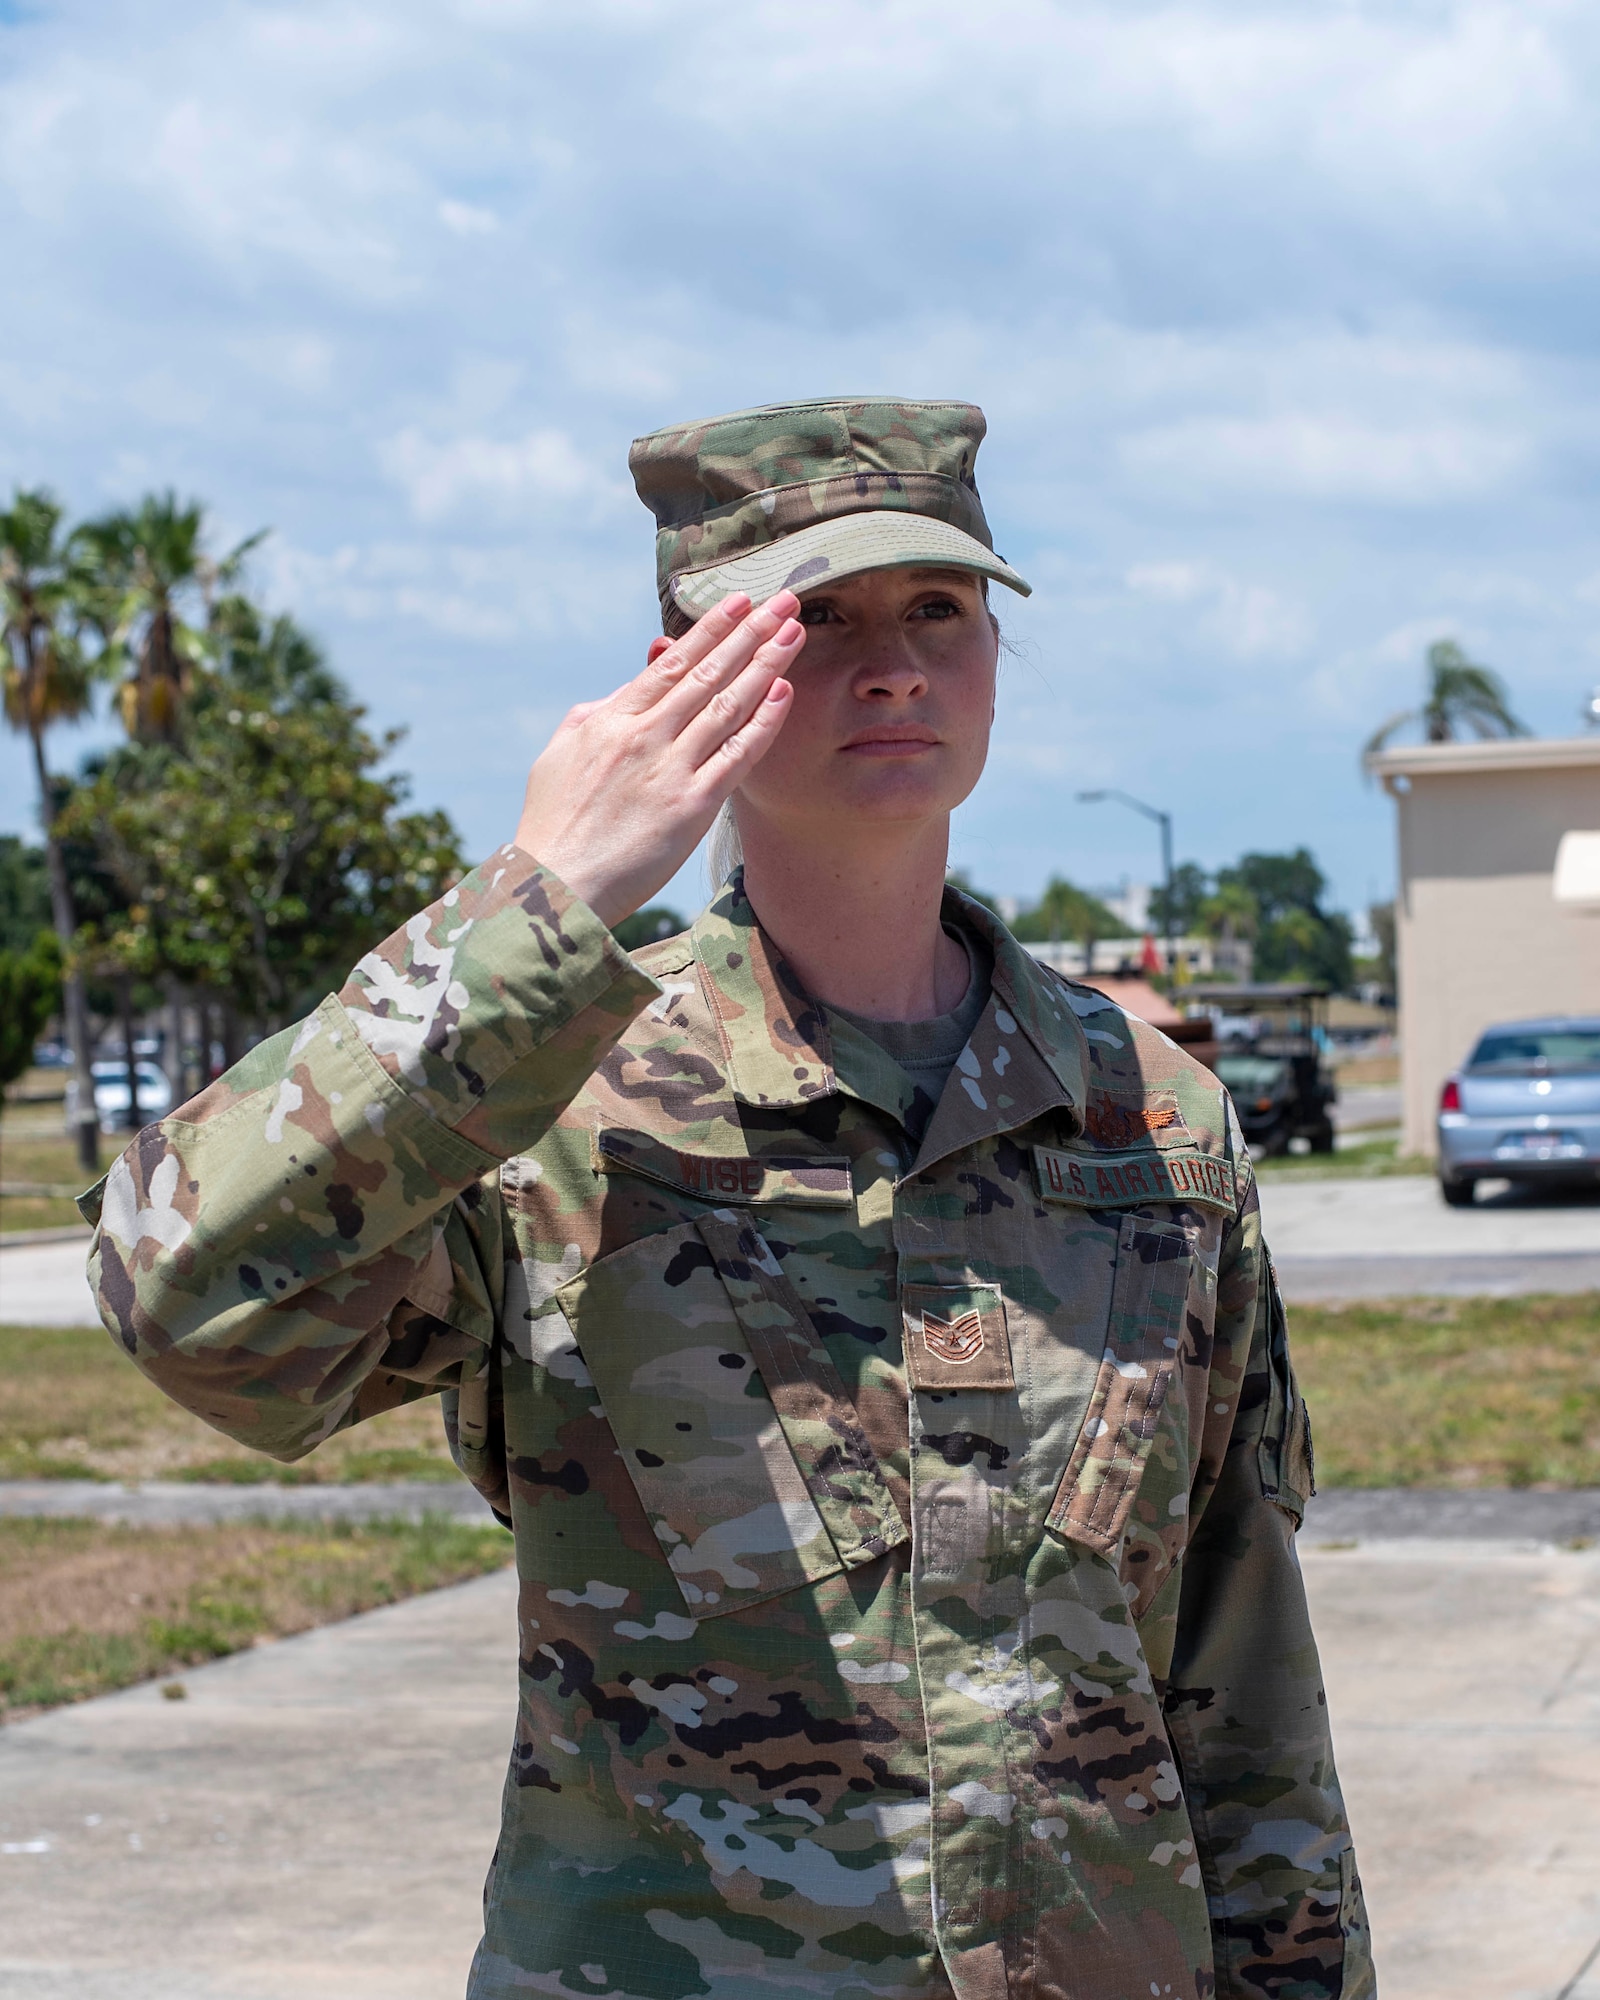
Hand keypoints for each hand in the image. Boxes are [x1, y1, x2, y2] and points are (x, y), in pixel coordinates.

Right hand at [513, 591, 801, 928]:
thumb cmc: (553, 826)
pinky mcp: (689, 807)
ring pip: (726, 705)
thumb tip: (620, 693)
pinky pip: (735, 757)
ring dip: (764, 665)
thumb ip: (593, 718)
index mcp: (612, 720)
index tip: (740, 602)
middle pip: (707, 673)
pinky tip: (783, 694)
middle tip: (785, 601)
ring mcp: (669, 770)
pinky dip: (762, 723)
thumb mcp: (559, 757)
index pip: (672, 663)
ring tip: (793, 633)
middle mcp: (644, 736)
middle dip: (751, 633)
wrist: (554, 885)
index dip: (711, 629)